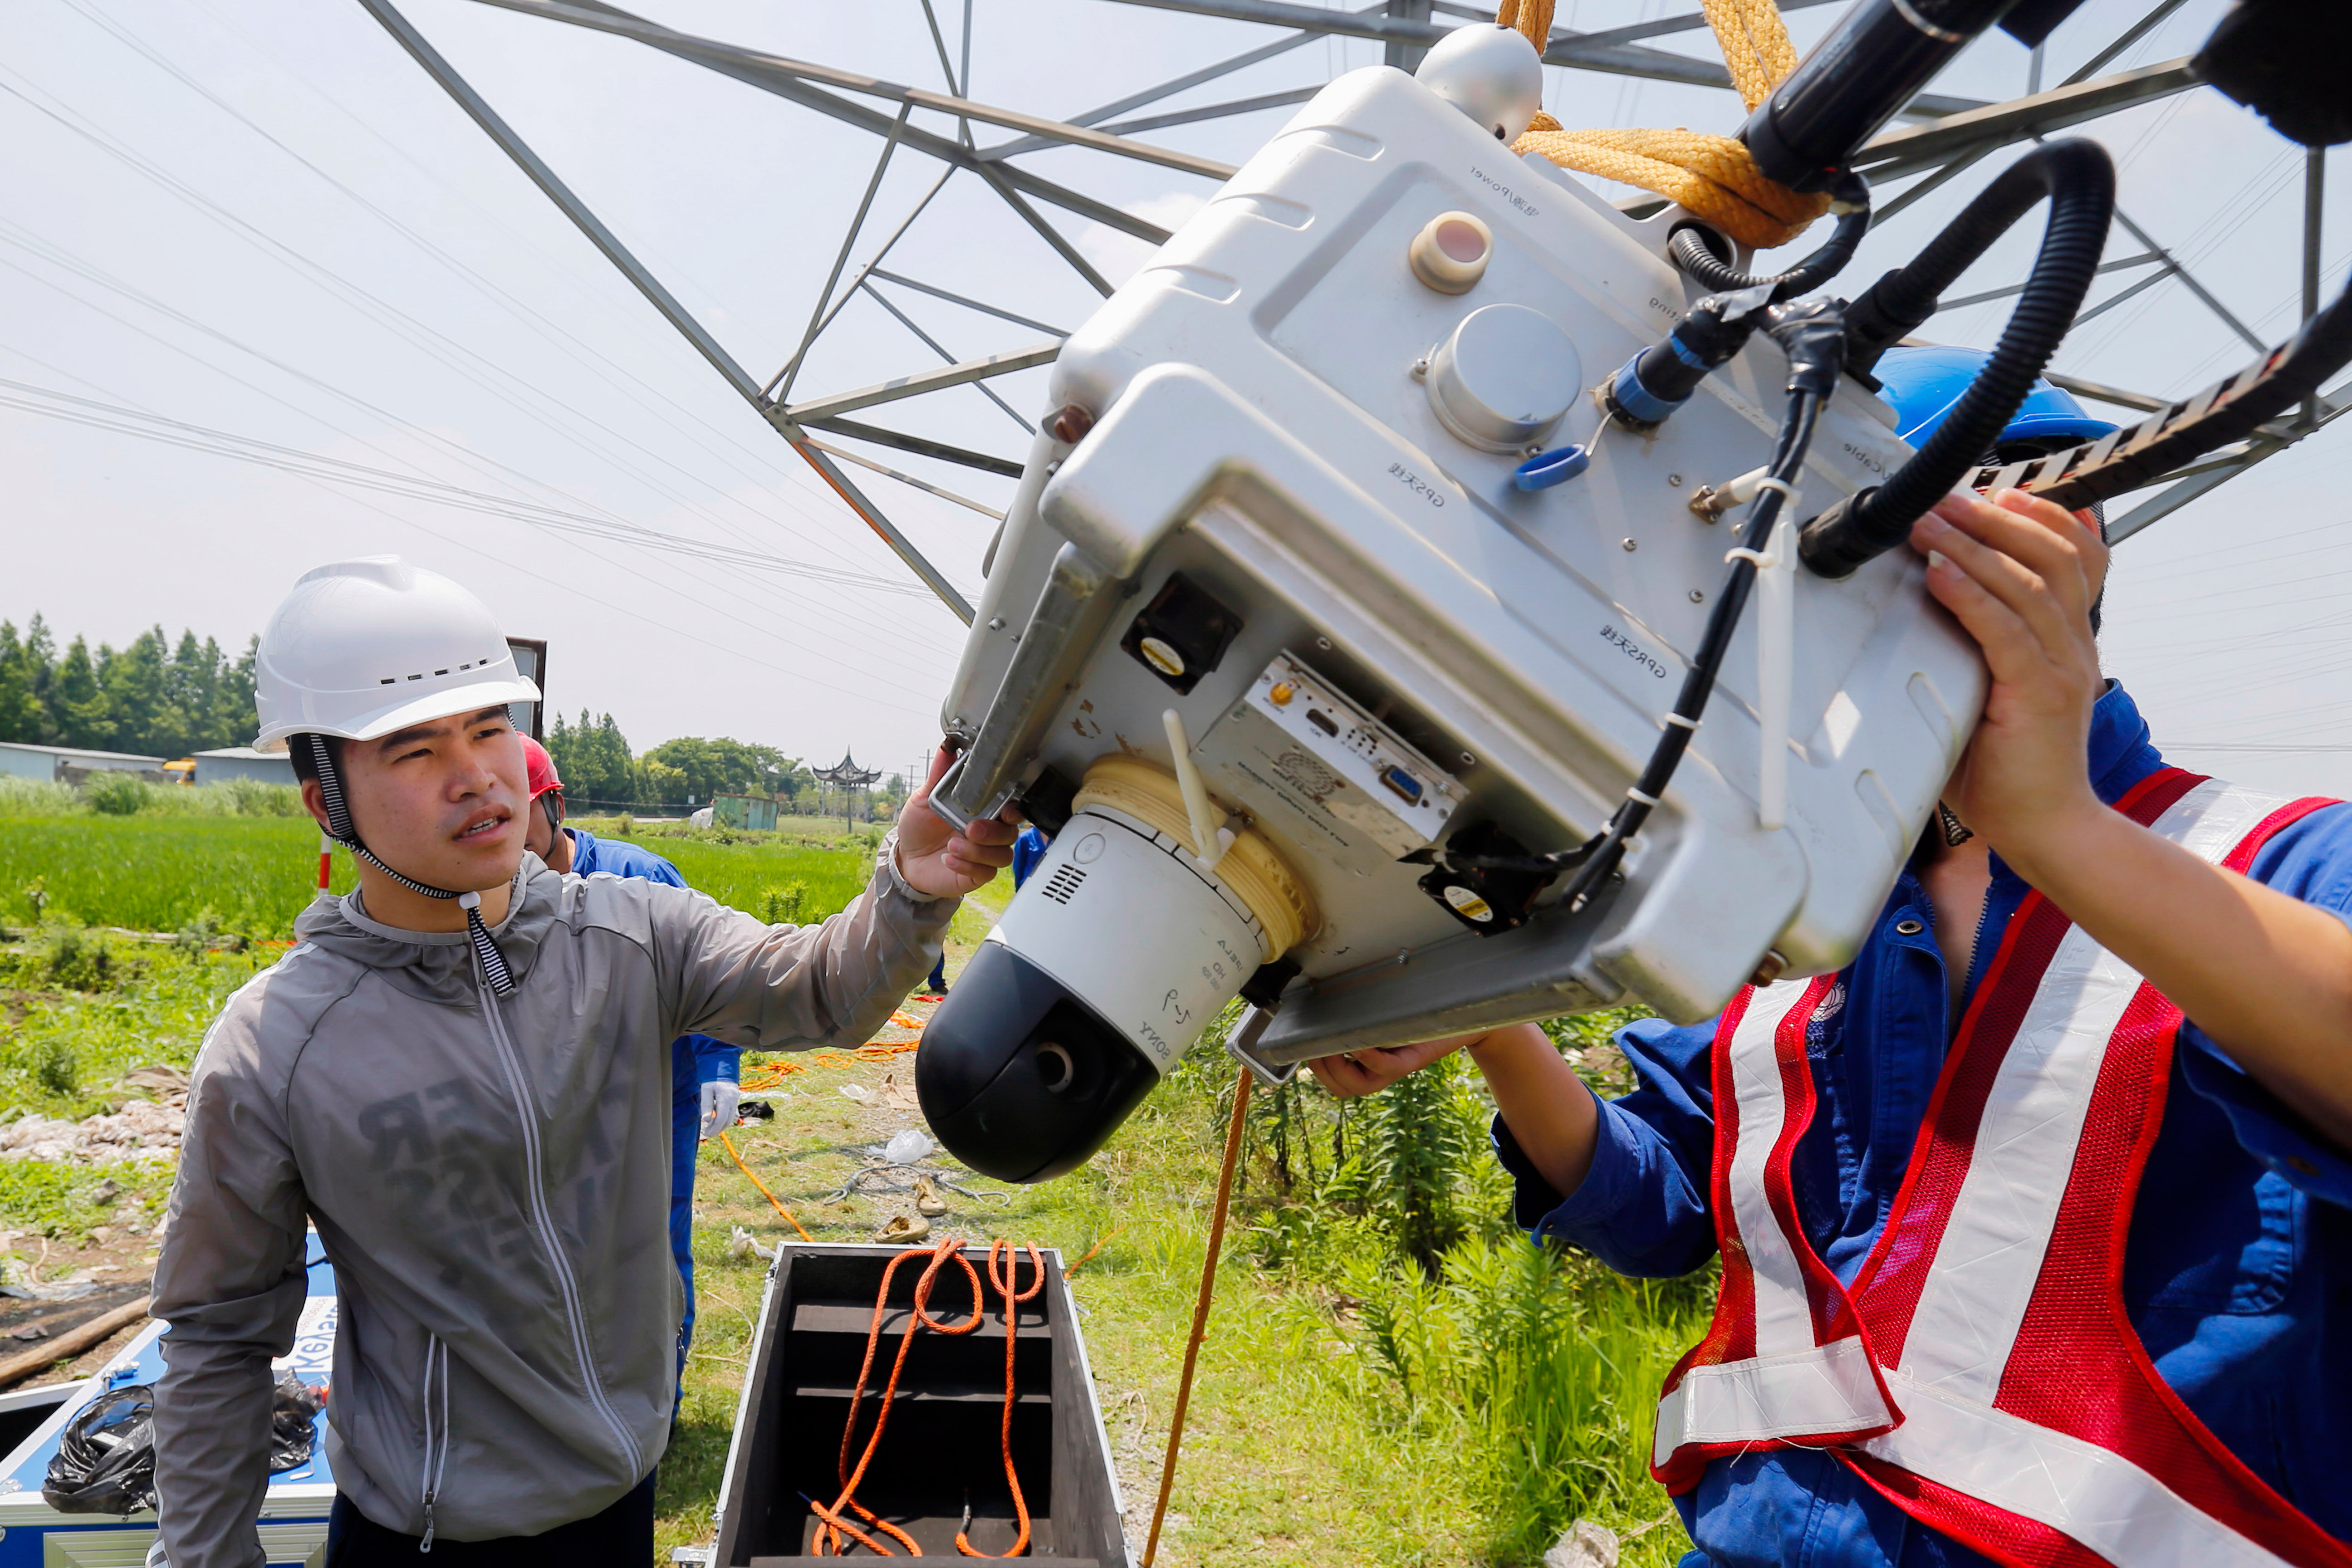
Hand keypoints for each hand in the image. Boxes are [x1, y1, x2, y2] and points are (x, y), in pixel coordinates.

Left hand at [699, 1079, 739, 1140]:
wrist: (723, 1067)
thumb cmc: (712, 1078)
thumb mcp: (706, 1089)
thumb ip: (706, 1104)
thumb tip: (706, 1120)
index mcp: (726, 1098)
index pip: (721, 1118)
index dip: (714, 1128)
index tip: (705, 1133)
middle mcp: (733, 1100)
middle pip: (728, 1121)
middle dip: (717, 1129)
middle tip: (707, 1133)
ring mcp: (736, 1100)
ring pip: (731, 1118)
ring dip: (721, 1126)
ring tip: (711, 1129)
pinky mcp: (735, 1100)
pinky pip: (731, 1114)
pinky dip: (724, 1120)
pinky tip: (716, 1120)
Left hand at [894, 746, 1020, 899]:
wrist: (905, 857)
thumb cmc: (919, 826)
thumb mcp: (925, 798)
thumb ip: (939, 774)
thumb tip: (946, 747)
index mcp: (982, 811)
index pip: (1010, 809)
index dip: (1013, 810)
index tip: (1004, 809)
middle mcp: (987, 833)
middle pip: (1011, 833)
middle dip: (993, 832)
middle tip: (971, 829)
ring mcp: (983, 855)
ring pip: (1002, 855)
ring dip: (979, 851)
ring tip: (953, 846)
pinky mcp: (975, 874)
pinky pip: (985, 873)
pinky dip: (968, 866)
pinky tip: (949, 860)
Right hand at [1305, 1031, 1481, 1097]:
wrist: (1459, 1016)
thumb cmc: (1415, 1014)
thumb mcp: (1379, 1018)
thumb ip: (1354, 1019)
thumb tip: (1316, 1008)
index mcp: (1369, 1066)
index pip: (1335, 1083)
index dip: (1315, 1067)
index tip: (1302, 1047)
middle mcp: (1380, 1074)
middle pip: (1341, 1088)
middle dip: (1321, 1067)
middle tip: (1314, 1045)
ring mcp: (1395, 1071)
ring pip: (1358, 1085)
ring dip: (1339, 1065)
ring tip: (1330, 1044)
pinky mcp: (1412, 1062)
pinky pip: (1383, 1068)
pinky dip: (1367, 1057)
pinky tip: (1358, 1042)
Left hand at [1909, 488, 2109, 875]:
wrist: (2047, 826)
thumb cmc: (2010, 764)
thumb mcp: (1995, 688)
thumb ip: (1980, 645)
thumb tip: (1934, 601)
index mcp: (2071, 639)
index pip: (2078, 555)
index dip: (2044, 514)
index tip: (1997, 490)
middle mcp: (2075, 644)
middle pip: (2053, 555)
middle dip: (1998, 517)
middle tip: (1948, 496)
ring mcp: (2062, 668)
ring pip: (2028, 584)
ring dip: (1974, 545)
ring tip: (1930, 521)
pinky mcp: (2039, 694)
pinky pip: (2006, 632)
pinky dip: (1970, 596)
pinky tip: (1939, 573)